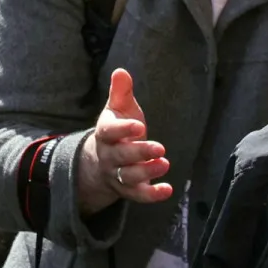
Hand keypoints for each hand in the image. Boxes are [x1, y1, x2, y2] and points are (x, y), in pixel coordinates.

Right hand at [75, 68, 172, 215]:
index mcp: (105, 133)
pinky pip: (137, 195)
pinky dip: (152, 195)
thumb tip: (121, 71)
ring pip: (128, 177)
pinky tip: (167, 190)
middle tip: (160, 148)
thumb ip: (121, 92)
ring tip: (164, 164)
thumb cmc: (116, 129)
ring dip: (146, 173)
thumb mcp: (117, 109)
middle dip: (139, 153)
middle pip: (121, 156)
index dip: (123, 130)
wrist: (100, 161)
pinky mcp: (128, 189)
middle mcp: (109, 156)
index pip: (109, 132)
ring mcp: (117, 174)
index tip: (139, 126)